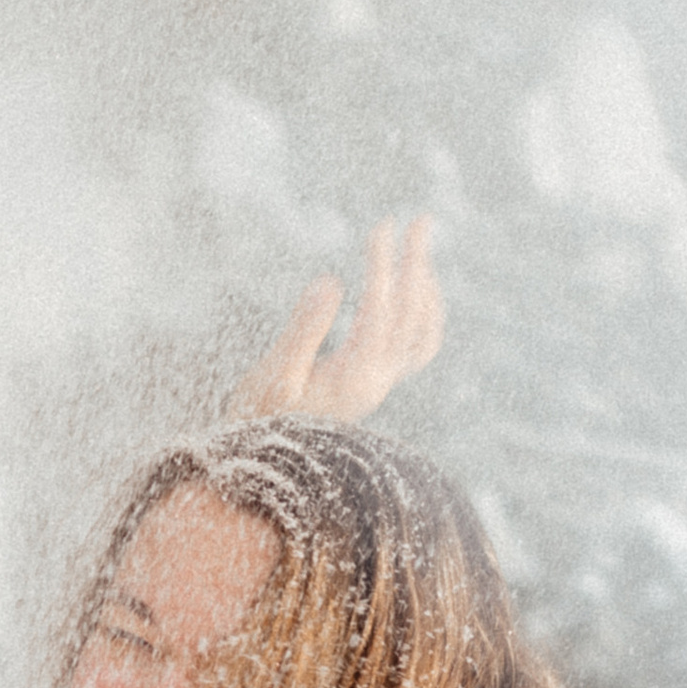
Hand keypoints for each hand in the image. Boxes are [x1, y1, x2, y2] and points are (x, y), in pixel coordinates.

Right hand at [230, 217, 443, 425]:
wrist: (267, 468)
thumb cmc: (260, 421)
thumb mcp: (274, 376)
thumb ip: (304, 330)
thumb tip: (331, 281)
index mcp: (354, 378)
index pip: (380, 311)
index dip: (383, 265)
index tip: (381, 225)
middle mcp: (377, 381)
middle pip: (412, 315)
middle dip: (417, 263)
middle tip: (421, 218)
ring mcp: (380, 383)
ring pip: (423, 330)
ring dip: (426, 284)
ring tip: (420, 244)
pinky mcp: (374, 383)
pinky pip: (419, 345)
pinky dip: (425, 311)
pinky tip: (414, 287)